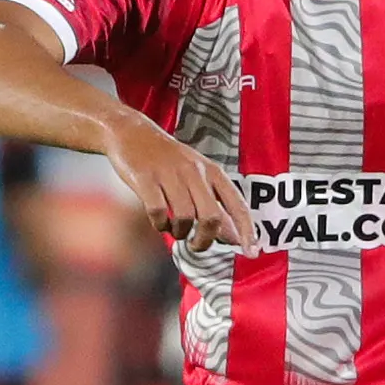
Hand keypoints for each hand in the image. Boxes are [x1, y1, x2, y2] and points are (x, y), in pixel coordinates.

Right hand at [104, 118, 255, 255]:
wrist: (132, 133)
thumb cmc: (169, 160)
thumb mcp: (198, 177)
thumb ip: (217, 205)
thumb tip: (234, 237)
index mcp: (212, 171)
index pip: (237, 205)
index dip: (247, 231)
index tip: (252, 252)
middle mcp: (194, 172)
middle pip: (212, 218)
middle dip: (205, 240)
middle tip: (196, 245)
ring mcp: (169, 175)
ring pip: (185, 218)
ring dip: (180, 233)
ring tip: (175, 230)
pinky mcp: (145, 179)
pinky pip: (157, 213)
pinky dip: (160, 225)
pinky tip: (159, 222)